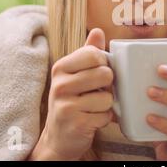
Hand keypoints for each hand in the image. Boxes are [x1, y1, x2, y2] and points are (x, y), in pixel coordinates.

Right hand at [29, 28, 114, 160]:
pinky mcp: (75, 123)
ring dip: (106, 104)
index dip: (104, 63)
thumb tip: (98, 30)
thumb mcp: (76, 73)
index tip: (97, 71)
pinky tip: (91, 119)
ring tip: (93, 106)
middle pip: (105, 73)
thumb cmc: (72, 99)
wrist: (59, 136)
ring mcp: (65, 105)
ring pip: (107, 96)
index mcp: (61, 67)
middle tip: (97, 90)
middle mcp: (60, 84)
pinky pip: (106, 115)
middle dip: (107, 84)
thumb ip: (89, 52)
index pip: (94, 54)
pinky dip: (104, 118)